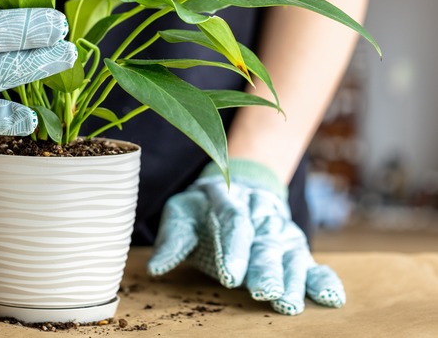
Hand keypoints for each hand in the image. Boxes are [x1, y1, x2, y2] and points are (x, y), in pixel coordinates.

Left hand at [147, 160, 345, 314]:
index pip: (234, 224)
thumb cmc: (203, 209)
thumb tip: (157, 268)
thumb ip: (173, 239)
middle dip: (265, 269)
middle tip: (264, 292)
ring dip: (293, 281)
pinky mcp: (294, 246)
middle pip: (264, 243)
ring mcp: (280, 231)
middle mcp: (260, 215)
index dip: (233, 250)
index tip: (229, 276)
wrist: (239, 184)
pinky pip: (311, 263)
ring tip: (290, 304)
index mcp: (230, 200)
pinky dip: (322, 279)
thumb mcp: (182, 213)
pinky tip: (331, 297)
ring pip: (289, 255)